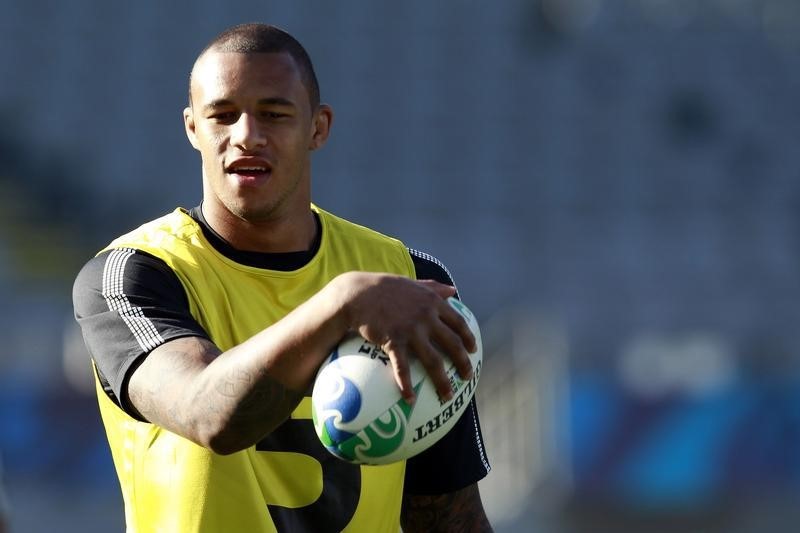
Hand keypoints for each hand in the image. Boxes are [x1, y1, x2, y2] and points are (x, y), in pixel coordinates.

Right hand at [333, 272, 476, 402]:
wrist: (357, 293)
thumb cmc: (383, 287)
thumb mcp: (412, 283)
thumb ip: (433, 287)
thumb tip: (453, 290)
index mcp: (432, 303)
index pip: (458, 322)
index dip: (468, 337)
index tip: (473, 350)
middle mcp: (426, 317)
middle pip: (452, 344)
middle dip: (463, 363)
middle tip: (467, 377)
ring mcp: (411, 330)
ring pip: (433, 360)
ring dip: (442, 381)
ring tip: (447, 396)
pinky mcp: (393, 340)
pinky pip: (403, 367)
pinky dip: (407, 385)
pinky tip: (409, 399)